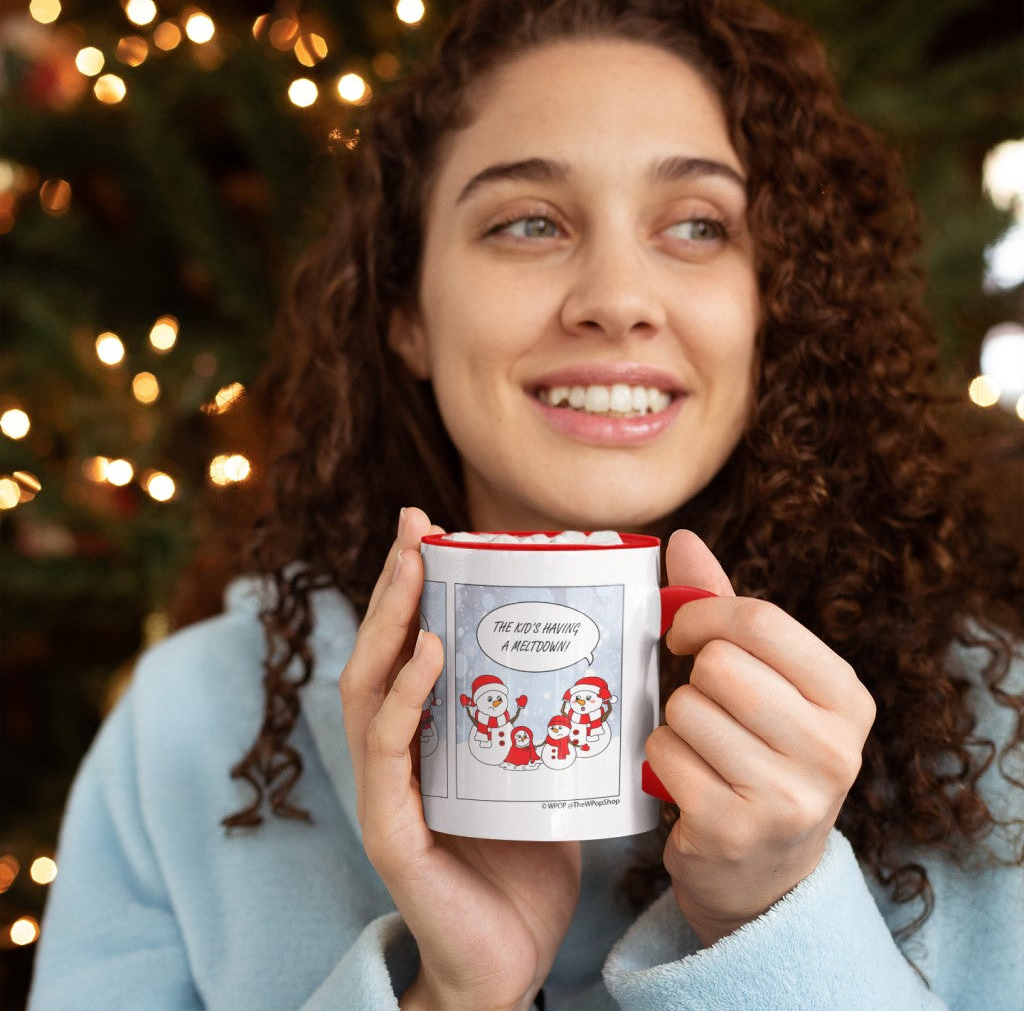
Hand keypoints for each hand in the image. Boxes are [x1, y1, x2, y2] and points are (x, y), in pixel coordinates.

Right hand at [340, 507, 580, 1010]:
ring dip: (389, 622)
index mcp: (430, 736)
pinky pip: (389, 751)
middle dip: (395, 583)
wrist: (513, 960)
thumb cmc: (529, 862)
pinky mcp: (392, 829)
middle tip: (414, 525)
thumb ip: (552, 717)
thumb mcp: (545, 770)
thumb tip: (607, 649)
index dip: (415, 587)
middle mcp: (399, 754)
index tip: (432, 528)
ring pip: (369, 689)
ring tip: (414, 569)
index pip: (411, 647)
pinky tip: (426, 653)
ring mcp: (388, 790)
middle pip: (382, 652)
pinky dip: (403, 697)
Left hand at [646, 530, 875, 946]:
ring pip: (685, 708)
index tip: (684, 635)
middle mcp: (831, 750)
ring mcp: (786, 797)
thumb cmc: (759, 752)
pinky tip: (687, 781)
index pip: (761, 620)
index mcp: (846, 698)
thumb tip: (682, 537)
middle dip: (692, 679)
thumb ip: (725, 609)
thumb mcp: (764, 681)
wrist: (765, 874)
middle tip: (703, 704)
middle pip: (719, 665)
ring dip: (675, 723)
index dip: (704, 616)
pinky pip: (663, 754)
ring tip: (701, 749)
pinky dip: (660, 760)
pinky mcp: (733, 830)